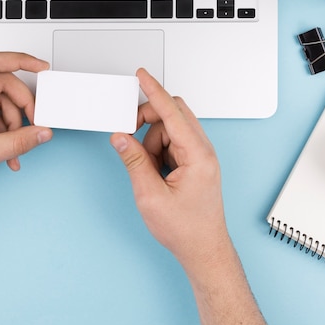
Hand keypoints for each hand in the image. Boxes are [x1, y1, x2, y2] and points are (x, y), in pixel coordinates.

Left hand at [0, 52, 52, 220]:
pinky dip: (3, 134)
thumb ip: (18, 142)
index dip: (21, 61)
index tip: (40, 66)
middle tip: (33, 124)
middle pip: (1, 86)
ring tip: (15, 149)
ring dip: (13, 126)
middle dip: (21, 107)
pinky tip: (7, 153)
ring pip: (0, 104)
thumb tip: (41, 133)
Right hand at [110, 69, 228, 274]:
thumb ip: (134, 161)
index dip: (154, 92)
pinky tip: (156, 174)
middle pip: (172, 115)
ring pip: (169, 131)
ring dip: (151, 144)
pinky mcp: (194, 163)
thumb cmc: (186, 228)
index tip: (142, 75)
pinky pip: (171, 144)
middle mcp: (203, 151)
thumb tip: (121, 138)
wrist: (203, 249)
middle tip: (130, 135)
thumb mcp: (150, 195)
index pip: (172, 112)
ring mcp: (199, 156)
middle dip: (148, 122)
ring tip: (149, 174)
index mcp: (198, 155)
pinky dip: (157, 153)